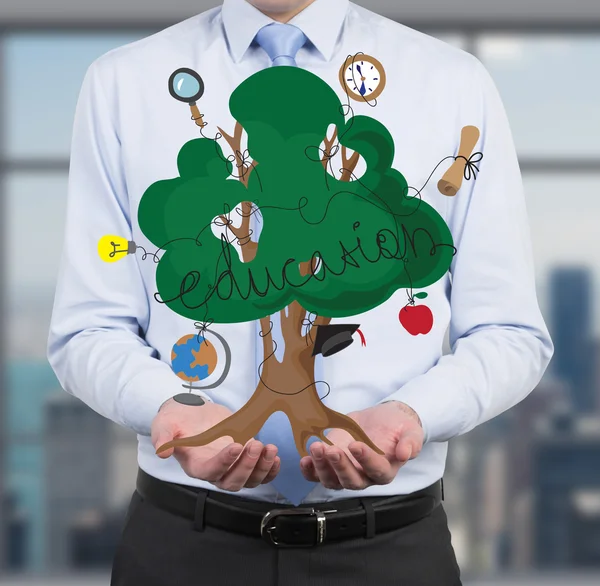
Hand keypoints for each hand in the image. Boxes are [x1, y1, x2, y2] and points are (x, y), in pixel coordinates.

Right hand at [151, 398, 279, 491]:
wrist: (194, 413)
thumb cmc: (178, 419)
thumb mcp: (165, 422)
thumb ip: (162, 436)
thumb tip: (162, 452)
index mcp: (195, 464)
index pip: (209, 472)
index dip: (223, 463)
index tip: (235, 445)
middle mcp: (214, 471)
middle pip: (232, 482)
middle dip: (247, 466)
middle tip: (255, 445)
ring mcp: (232, 467)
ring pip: (249, 481)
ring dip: (262, 468)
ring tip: (270, 449)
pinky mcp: (244, 460)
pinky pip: (260, 475)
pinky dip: (270, 470)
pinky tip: (275, 457)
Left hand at [300, 401, 423, 490]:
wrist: (383, 420)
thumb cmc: (398, 427)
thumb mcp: (411, 431)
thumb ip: (411, 442)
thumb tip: (406, 454)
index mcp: (385, 470)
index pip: (376, 471)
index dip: (366, 461)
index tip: (357, 445)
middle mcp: (365, 476)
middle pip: (351, 481)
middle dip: (340, 466)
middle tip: (332, 450)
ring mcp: (346, 472)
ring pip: (332, 480)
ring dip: (322, 467)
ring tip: (316, 448)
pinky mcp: (331, 464)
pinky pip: (318, 475)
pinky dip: (310, 471)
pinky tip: (305, 459)